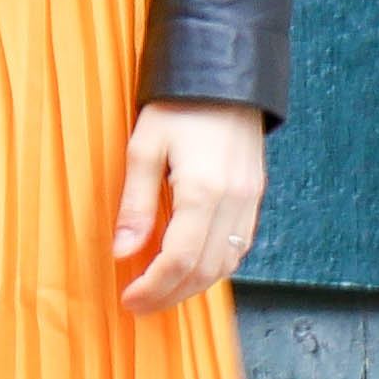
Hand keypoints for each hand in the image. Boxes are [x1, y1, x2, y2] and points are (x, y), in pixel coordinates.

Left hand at [112, 99, 264, 314]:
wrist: (225, 75)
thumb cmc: (179, 105)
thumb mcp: (143, 147)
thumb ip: (135, 203)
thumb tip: (123, 252)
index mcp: (202, 190)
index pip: (178, 260)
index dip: (153, 287)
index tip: (129, 299)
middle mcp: (233, 201)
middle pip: (204, 271)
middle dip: (170, 295)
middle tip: (140, 304)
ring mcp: (249, 200)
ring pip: (226, 265)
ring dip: (193, 286)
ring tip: (161, 290)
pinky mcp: (255, 195)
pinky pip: (239, 246)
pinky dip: (214, 266)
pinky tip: (190, 266)